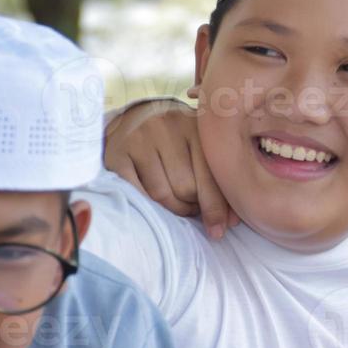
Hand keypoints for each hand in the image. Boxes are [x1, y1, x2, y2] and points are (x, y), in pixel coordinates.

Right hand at [103, 98, 238, 237]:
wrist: (136, 117)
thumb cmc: (178, 140)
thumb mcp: (200, 148)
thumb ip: (218, 180)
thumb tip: (231, 222)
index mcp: (196, 126)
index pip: (210, 175)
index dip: (216, 207)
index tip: (218, 230)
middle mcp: (168, 127)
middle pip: (186, 187)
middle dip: (192, 207)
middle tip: (193, 210)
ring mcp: (140, 138)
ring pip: (161, 194)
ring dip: (172, 209)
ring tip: (176, 207)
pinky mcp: (117, 153)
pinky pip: (136, 193)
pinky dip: (148, 205)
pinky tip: (154, 204)